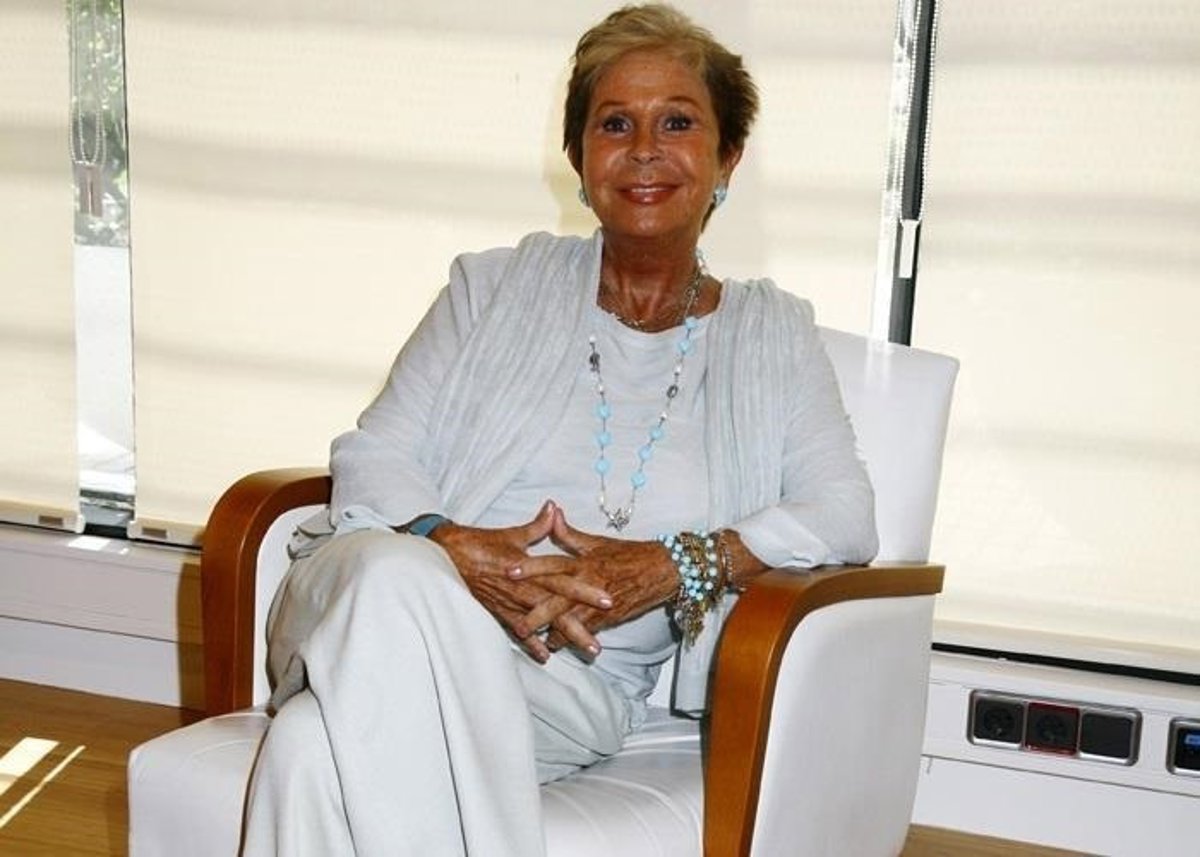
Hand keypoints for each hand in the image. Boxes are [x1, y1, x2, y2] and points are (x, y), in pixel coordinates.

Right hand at [429, 502, 612, 661]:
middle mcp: (520, 589)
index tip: (608, 600)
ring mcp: (508, 603)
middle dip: (577, 627)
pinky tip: (545, 656)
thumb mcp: (510, 535)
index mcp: (527, 569)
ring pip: (540, 625)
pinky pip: (517, 630)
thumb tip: (553, 508)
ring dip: (561, 638)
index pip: (562, 581)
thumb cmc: (476, 544)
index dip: (584, 591)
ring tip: (582, 652)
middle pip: (555, 611)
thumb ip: (536, 527)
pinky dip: (531, 644)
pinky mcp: (497, 611)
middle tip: (597, 645)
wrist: (442, 557)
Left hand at [511, 507, 677, 648]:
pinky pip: (589, 630)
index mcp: (585, 562)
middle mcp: (591, 584)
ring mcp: (601, 603)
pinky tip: (559, 645)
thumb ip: (571, 534)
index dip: (532, 567)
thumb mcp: (598, 542)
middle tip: (518, 626)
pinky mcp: (612, 617)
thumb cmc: (629, 554)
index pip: (554, 564)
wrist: (662, 571)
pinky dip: (574, 638)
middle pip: (559, 601)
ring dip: (553, 633)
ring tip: (534, 640)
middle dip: (537, 615)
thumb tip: (553, 513)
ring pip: (573, 621)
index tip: (510, 571)